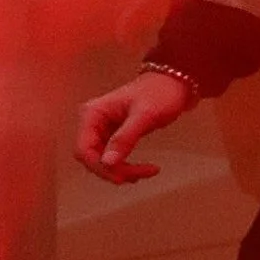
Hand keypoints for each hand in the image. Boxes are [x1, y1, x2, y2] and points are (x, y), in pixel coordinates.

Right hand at [75, 67, 194, 181]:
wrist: (175, 84)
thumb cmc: (160, 92)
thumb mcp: (144, 116)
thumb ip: (125, 138)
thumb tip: (107, 163)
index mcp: (93, 113)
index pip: (84, 149)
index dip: (99, 167)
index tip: (121, 176)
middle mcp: (93, 121)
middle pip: (91, 158)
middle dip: (112, 170)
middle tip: (137, 176)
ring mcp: (103, 128)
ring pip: (102, 160)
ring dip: (120, 171)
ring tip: (144, 172)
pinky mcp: (113, 134)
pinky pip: (112, 156)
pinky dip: (124, 166)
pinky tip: (140, 170)